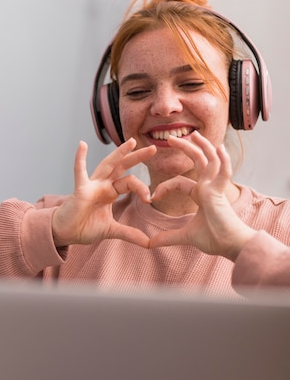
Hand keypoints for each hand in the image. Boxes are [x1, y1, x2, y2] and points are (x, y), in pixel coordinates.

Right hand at [52, 138, 155, 247]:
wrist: (66, 233)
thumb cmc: (84, 227)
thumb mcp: (112, 230)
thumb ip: (130, 234)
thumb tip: (149, 243)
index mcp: (110, 192)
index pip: (130, 182)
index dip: (142, 189)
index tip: (150, 199)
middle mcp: (103, 185)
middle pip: (123, 167)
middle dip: (137, 157)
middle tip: (153, 148)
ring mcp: (91, 185)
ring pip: (107, 165)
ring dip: (119, 153)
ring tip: (130, 141)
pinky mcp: (80, 190)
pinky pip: (80, 172)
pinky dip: (80, 159)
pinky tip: (82, 145)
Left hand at [148, 131, 255, 260]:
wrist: (230, 246)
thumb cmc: (214, 239)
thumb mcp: (185, 236)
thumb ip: (168, 237)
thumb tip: (149, 244)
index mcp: (201, 194)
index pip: (179, 182)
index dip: (164, 186)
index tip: (151, 197)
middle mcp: (209, 187)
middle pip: (198, 161)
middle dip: (185, 148)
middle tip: (170, 137)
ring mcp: (216, 188)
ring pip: (210, 160)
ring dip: (203, 146)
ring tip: (193, 134)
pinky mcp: (220, 193)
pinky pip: (223, 173)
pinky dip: (223, 160)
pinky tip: (219, 148)